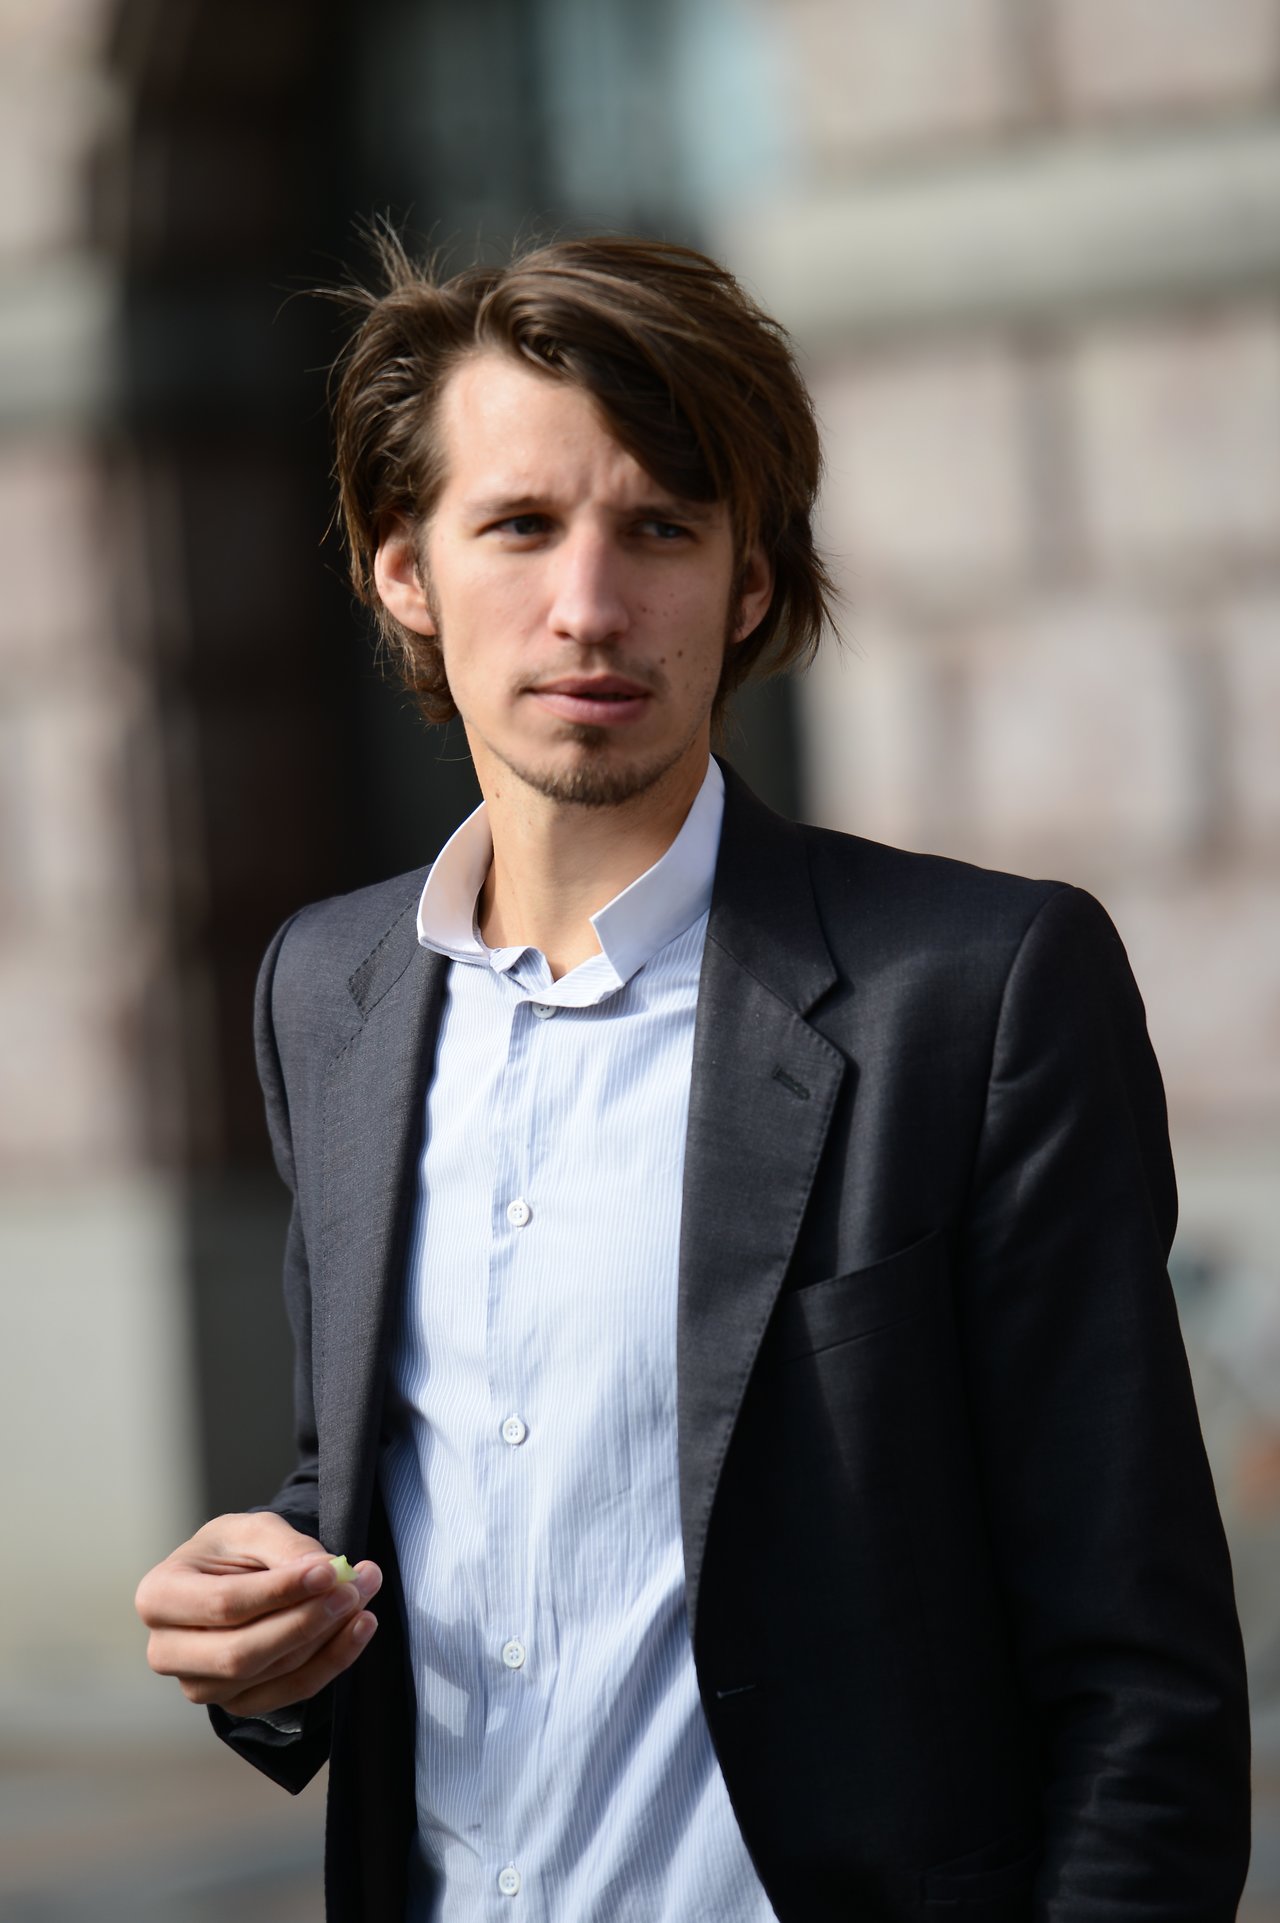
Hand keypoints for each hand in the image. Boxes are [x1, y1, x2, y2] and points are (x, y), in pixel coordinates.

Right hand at [135, 1511, 382, 1717]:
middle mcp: (167, 1652)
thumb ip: (285, 1547)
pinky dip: (333, 1660)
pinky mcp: (236, 1705)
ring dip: (328, 1636)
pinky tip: (360, 1626)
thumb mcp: (252, 1531)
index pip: (223, 1605)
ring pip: (272, 1674)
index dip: (280, 1591)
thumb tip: (324, 1572)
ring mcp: (200, 1686)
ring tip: (365, 1592)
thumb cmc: (232, 1551)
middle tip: (354, 1588)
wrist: (231, 1578)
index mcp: (158, 1597)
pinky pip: (291, 1692)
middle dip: (305, 1621)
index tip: (330, 1570)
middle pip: (242, 1653)